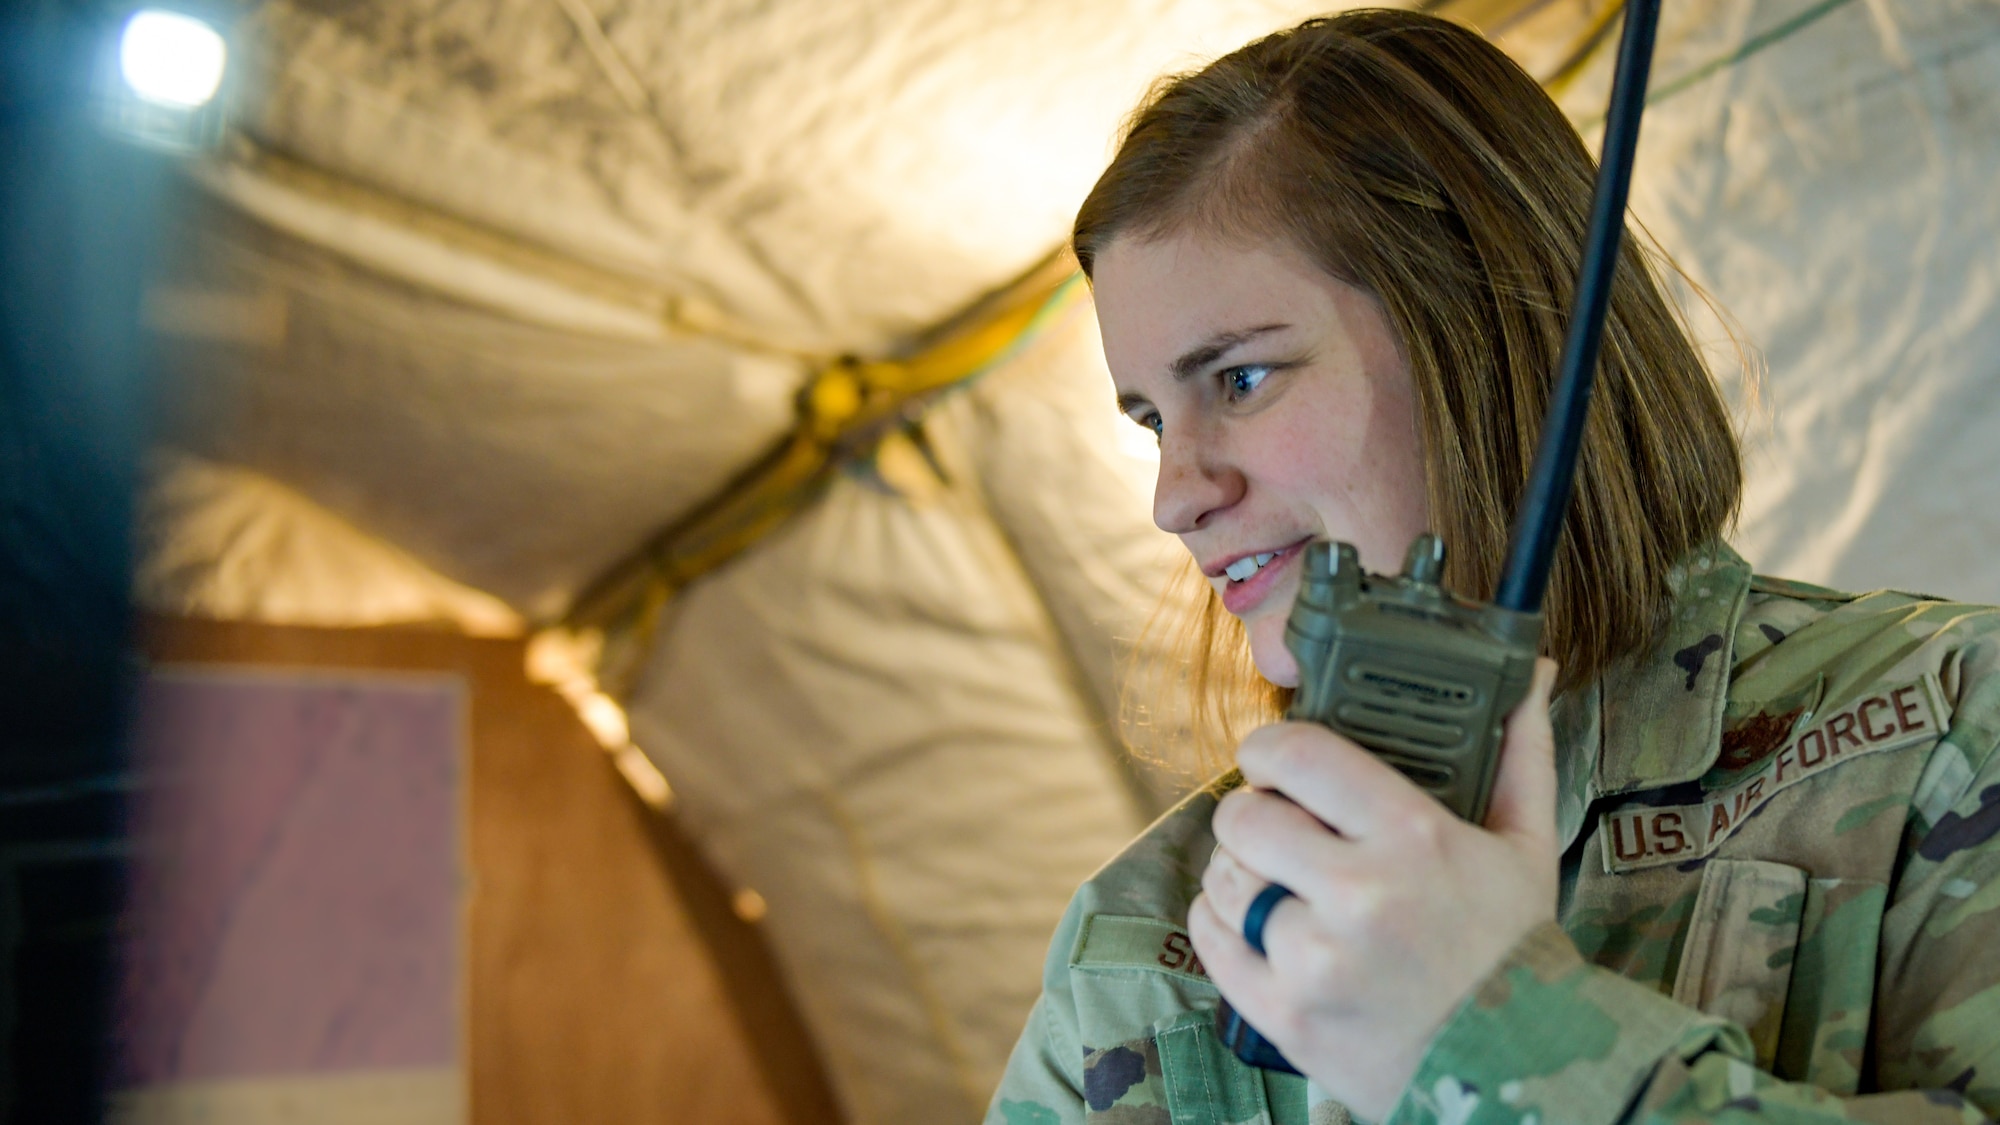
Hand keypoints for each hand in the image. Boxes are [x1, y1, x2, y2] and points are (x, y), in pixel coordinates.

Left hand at [1189, 658, 1559, 1119]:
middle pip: (1244, 816)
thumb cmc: (1515, 951)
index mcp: (1414, 838)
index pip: (1299, 756)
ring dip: (1237, 868)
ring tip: (1272, 875)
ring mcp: (1317, 961)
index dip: (1269, 747)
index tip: (1271, 756)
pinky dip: (1218, 921)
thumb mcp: (1529, 846)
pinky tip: (1254, 919)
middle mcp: (1360, 896)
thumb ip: (1518, 752)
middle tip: (1275, 822)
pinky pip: (1210, 940)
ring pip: (1223, 877)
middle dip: (1252, 811)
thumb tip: (1531, 674)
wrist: (1518, 1073)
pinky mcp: (1287, 1015)